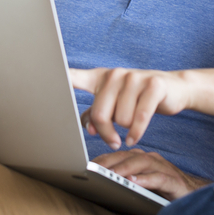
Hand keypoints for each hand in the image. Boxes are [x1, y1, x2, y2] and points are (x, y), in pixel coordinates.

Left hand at [69, 67, 188, 150]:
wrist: (174, 88)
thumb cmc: (138, 98)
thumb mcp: (115, 102)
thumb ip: (96, 113)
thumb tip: (85, 127)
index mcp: (101, 78)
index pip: (75, 77)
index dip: (58, 79)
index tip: (39, 75)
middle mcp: (116, 74)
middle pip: (99, 113)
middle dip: (104, 132)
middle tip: (111, 140)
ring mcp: (135, 78)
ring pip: (120, 119)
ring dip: (124, 131)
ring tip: (128, 130)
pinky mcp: (153, 86)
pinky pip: (139, 118)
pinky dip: (136, 132)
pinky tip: (134, 137)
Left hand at [94, 149, 209, 200]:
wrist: (191, 194)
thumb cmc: (161, 190)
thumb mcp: (139, 183)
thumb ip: (124, 179)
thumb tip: (99, 182)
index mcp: (142, 159)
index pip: (119, 155)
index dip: (103, 160)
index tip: (87, 166)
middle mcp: (152, 160)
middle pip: (128, 156)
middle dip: (110, 162)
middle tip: (95, 170)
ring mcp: (163, 168)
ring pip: (142, 163)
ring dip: (125, 169)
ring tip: (112, 176)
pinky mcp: (174, 181)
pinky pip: (159, 178)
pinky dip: (146, 180)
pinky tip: (135, 183)